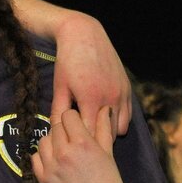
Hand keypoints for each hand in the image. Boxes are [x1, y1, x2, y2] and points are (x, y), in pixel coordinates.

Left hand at [32, 106, 125, 182]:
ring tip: (62, 149)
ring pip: (43, 140)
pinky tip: (52, 160)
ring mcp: (50, 166)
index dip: (73, 118)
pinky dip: (42, 156)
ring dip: (51, 141)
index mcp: (83, 143)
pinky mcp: (42, 179)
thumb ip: (103, 129)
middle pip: (55, 127)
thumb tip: (103, 109)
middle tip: (70, 137)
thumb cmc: (108, 182)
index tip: (77, 124)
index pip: (68, 116)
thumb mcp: (108, 153)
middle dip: (63, 129)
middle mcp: (64, 152)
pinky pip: (35, 158)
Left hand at [49, 13, 131, 137]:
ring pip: (120, 128)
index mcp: (91, 99)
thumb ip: (59, 112)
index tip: (71, 147)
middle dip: (94, 142)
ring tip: (92, 131)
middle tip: (81, 144)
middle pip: (107, 135)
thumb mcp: (59, 88)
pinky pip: (128, 116)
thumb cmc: (67, 62)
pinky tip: (102, 119)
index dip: (80, 144)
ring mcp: (122, 93)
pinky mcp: (128, 89)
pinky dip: (117, 122)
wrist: (85, 35)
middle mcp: (111, 98)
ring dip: (108, 133)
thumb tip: (54, 133)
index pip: (89, 135)